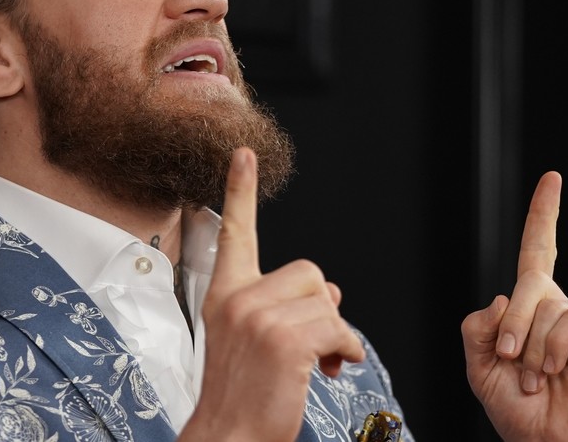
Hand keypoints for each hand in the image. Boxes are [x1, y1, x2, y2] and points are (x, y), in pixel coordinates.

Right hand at [179, 147, 364, 441]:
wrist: (228, 436)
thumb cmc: (241, 396)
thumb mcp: (249, 340)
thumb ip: (280, 305)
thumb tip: (328, 292)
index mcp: (224, 294)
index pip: (235, 231)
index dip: (240, 190)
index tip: (244, 155)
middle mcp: (239, 298)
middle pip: (309, 272)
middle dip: (321, 308)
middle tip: (311, 344)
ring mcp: (259, 317)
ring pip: (328, 300)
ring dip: (333, 335)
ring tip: (314, 363)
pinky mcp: (284, 339)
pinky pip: (338, 328)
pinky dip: (343, 351)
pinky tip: (327, 368)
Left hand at [461, 172, 567, 441]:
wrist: (545, 440)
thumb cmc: (514, 407)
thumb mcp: (479, 365)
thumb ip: (477, 327)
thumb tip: (501, 297)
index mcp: (528, 307)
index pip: (538, 251)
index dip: (544, 215)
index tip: (553, 179)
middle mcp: (557, 306)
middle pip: (529, 281)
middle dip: (513, 323)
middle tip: (508, 360)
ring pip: (546, 307)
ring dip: (531, 350)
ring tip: (537, 379)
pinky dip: (554, 348)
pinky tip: (556, 370)